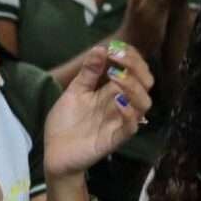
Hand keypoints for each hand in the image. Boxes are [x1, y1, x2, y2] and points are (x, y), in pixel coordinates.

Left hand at [43, 43, 152, 179]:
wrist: (54, 152)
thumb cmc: (66, 122)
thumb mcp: (74, 92)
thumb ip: (87, 73)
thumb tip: (100, 48)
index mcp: (112, 92)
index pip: (135, 71)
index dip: (131, 57)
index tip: (115, 47)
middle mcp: (121, 105)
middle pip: (146, 83)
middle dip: (136, 66)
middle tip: (116, 57)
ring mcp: (119, 122)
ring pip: (144, 104)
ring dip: (133, 87)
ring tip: (116, 77)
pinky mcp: (114, 139)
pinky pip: (131, 126)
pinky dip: (128, 112)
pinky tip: (117, 101)